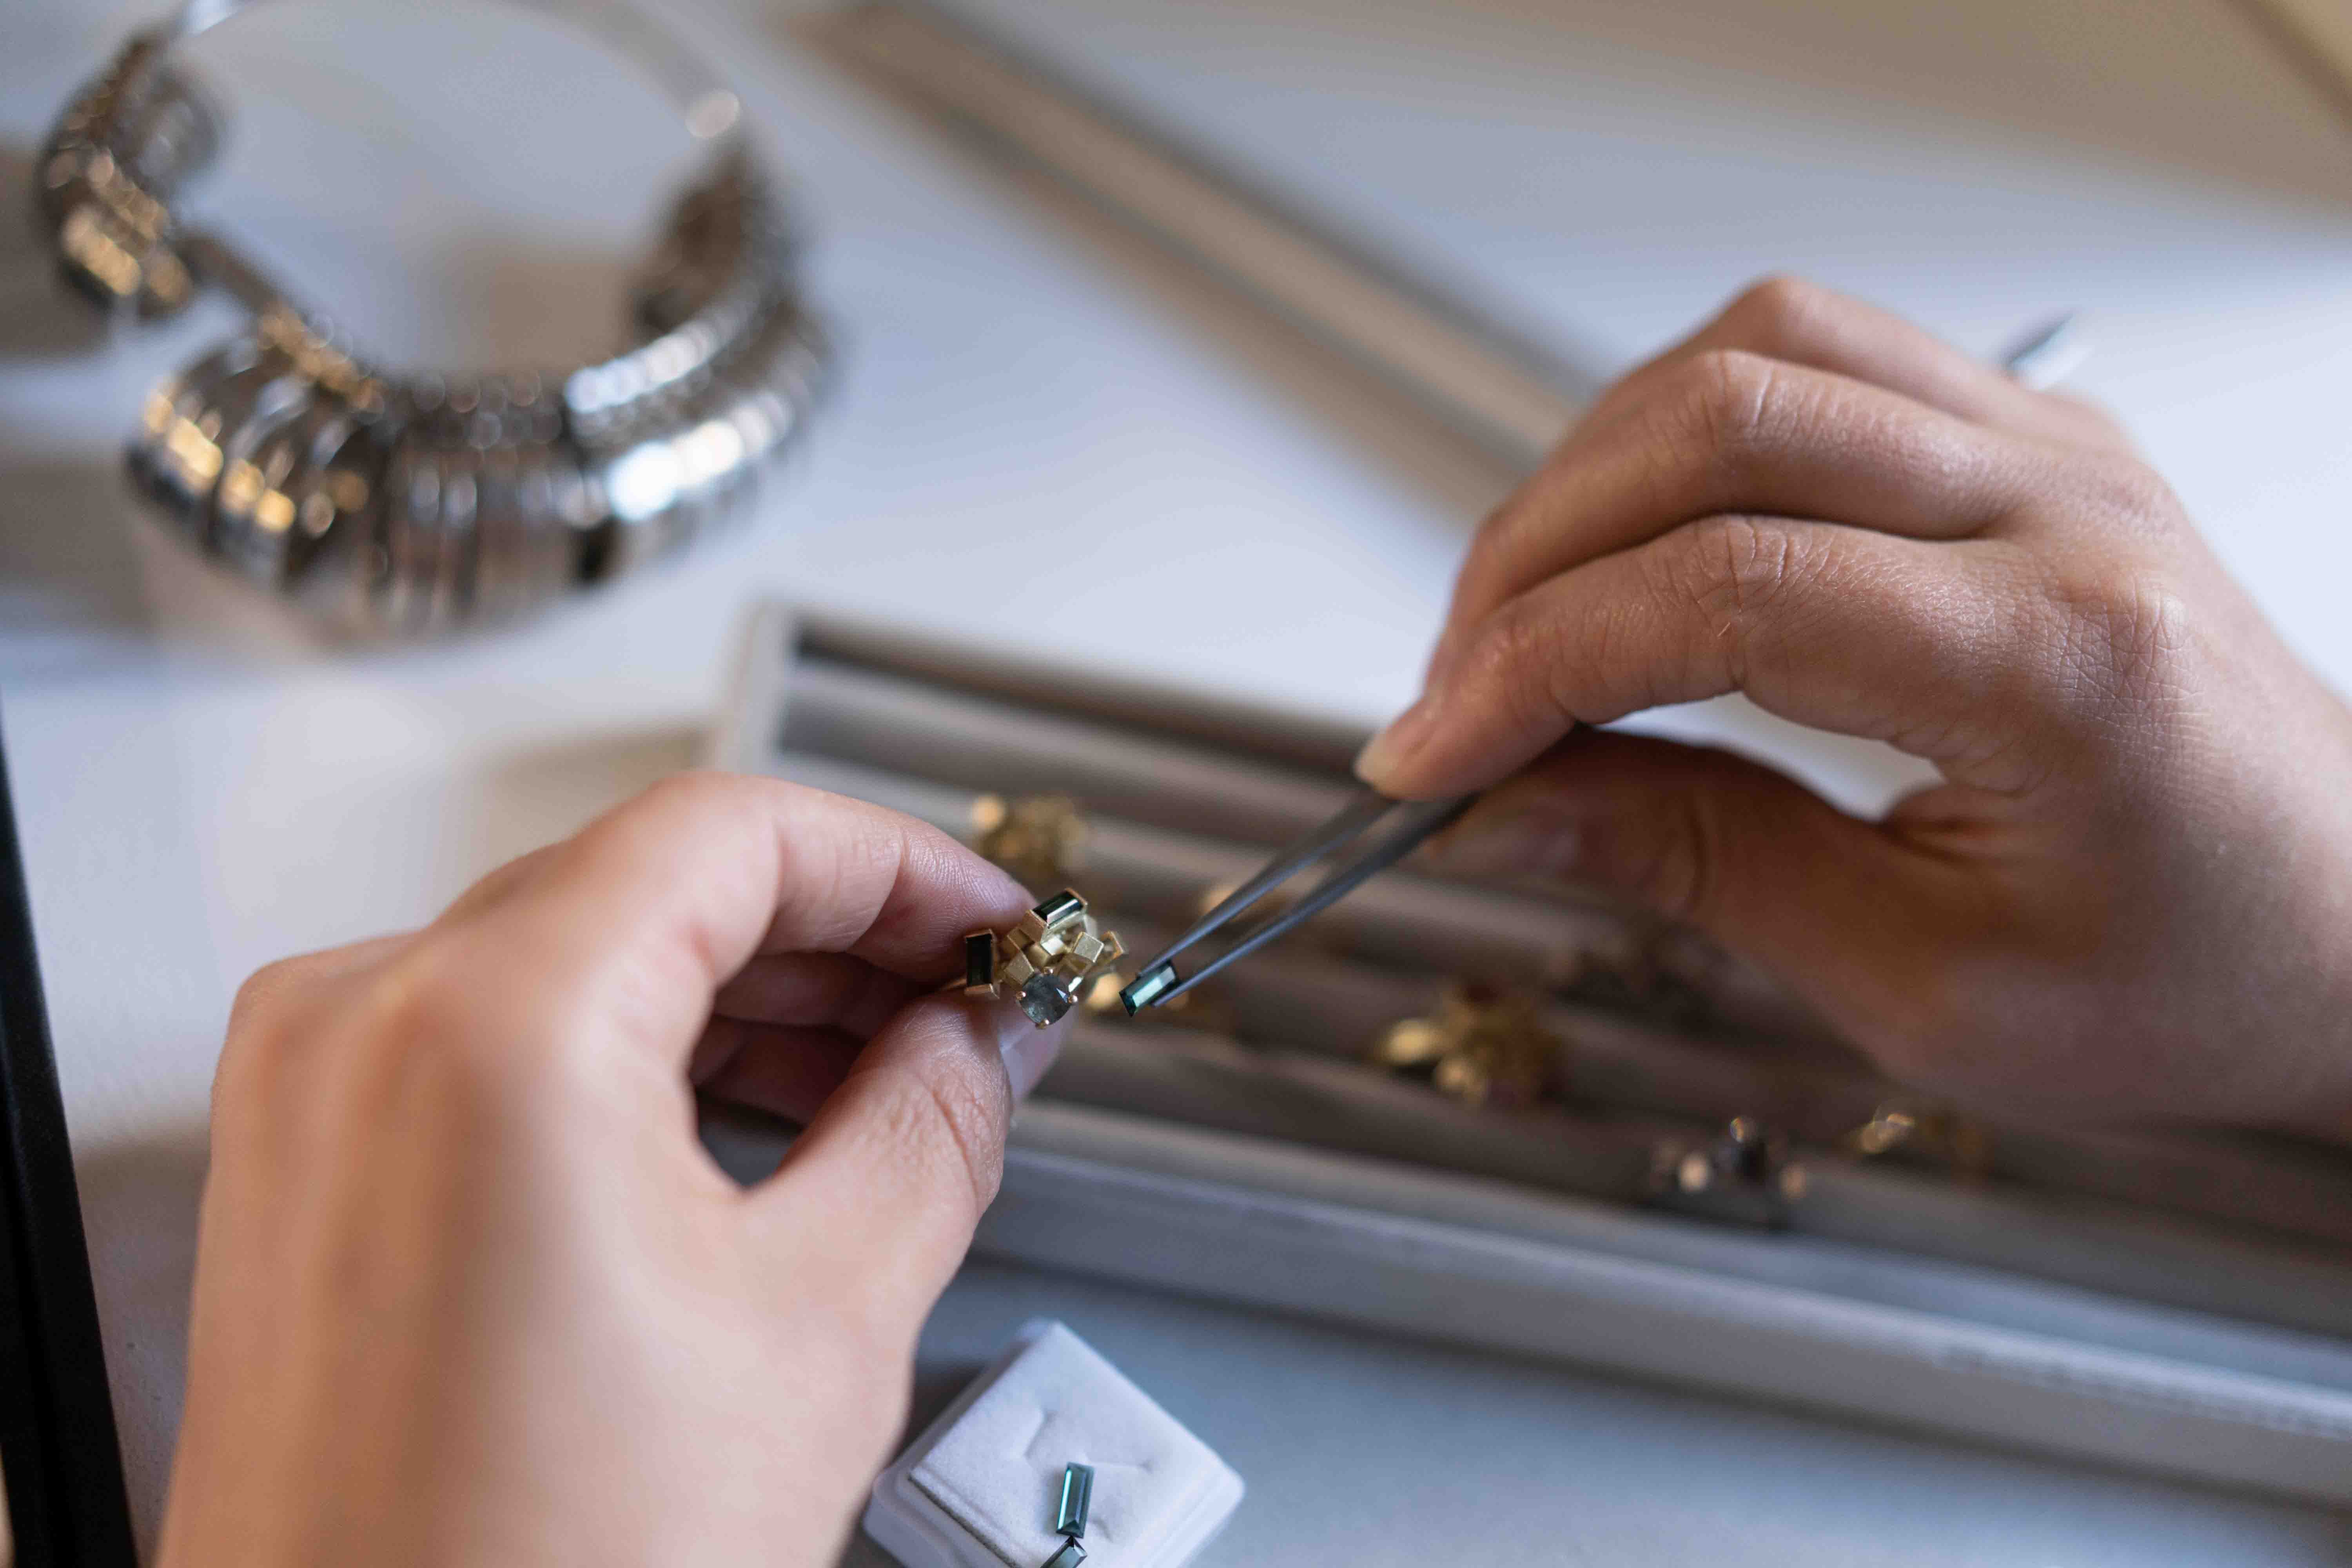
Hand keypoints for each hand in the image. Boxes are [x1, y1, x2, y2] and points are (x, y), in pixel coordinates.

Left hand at [159, 775, 1057, 1567]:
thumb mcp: (819, 1324)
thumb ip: (929, 1126)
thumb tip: (980, 1036)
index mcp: (488, 1028)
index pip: (732, 831)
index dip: (900, 864)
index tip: (989, 922)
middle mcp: (362, 1026)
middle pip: (649, 880)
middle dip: (836, 934)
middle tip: (965, 1000)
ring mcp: (312, 1098)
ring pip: (573, 955)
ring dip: (746, 994)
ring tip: (883, 1070)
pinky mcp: (306, 1174)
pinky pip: (496, 1045)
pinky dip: (636, 1056)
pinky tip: (750, 1119)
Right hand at [1357, 278, 2351, 1134]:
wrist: (2350, 929)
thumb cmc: (2187, 979)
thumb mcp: (1925, 988)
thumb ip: (1702, 867)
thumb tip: (1505, 804)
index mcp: (2064, 665)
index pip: (1723, 592)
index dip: (1531, 668)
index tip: (1429, 758)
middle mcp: (2068, 510)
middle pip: (1723, 428)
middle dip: (1530, 561)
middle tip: (1454, 696)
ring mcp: (2052, 449)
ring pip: (1758, 351)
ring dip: (1595, 470)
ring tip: (1527, 612)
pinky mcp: (2028, 437)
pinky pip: (1816, 352)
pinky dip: (1679, 423)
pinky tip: (1633, 532)